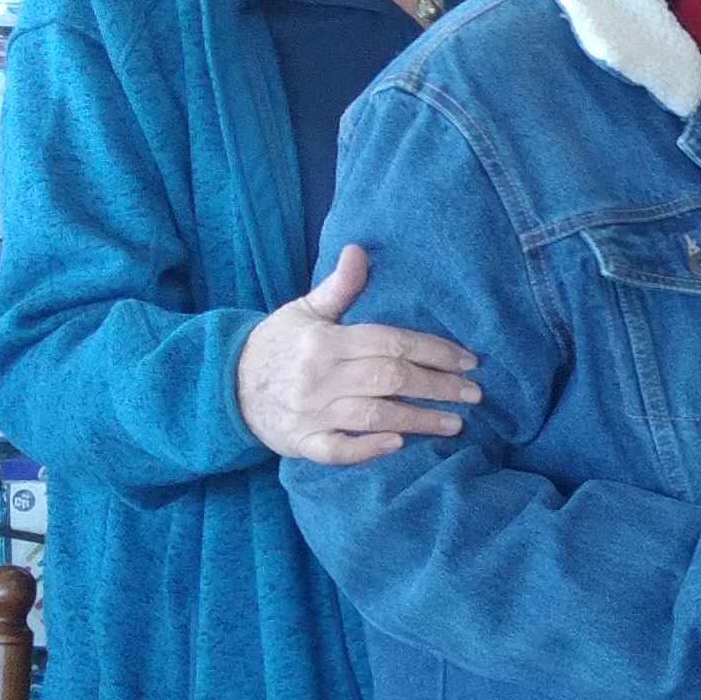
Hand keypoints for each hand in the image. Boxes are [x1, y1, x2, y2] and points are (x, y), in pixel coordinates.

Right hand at [237, 245, 482, 464]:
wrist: (227, 385)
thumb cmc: (278, 344)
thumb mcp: (304, 310)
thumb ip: (339, 288)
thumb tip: (359, 249)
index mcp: (325, 340)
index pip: (389, 342)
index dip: (433, 350)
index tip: (468, 359)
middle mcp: (319, 376)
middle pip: (390, 379)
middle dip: (437, 386)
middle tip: (474, 393)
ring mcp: (310, 412)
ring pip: (373, 415)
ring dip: (419, 420)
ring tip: (456, 423)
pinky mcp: (302, 443)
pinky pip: (338, 450)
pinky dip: (368, 448)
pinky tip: (399, 445)